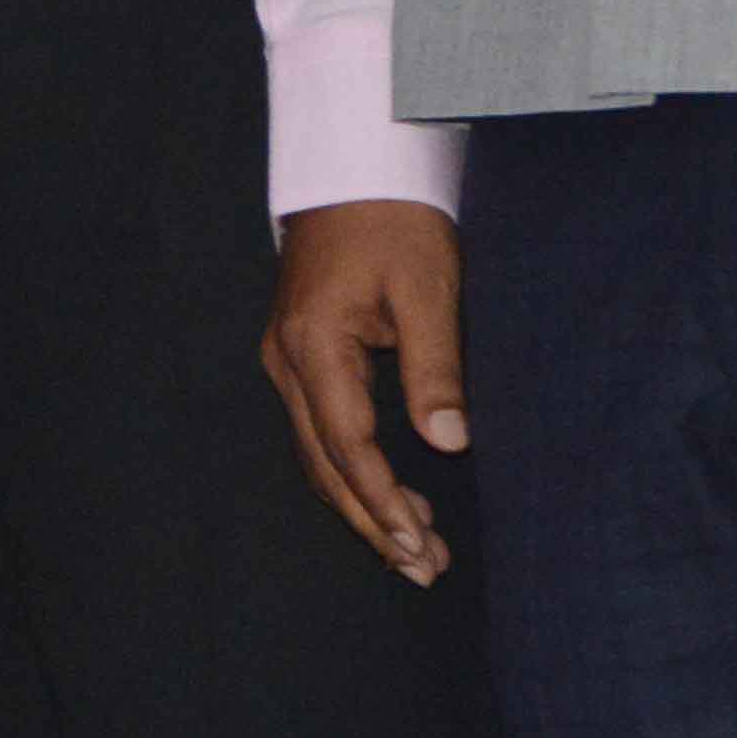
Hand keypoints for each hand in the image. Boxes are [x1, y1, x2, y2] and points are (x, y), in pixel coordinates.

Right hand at [260, 198, 470, 586]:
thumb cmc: (396, 222)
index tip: (420, 544)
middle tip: (425, 569)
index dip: (383, 501)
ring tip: (416, 551)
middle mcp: (287, 360)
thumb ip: (436, 368)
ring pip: (318, 455)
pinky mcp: (300, 356)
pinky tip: (392, 499)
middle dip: (372, 522)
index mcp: (314, 344)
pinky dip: (354, 473)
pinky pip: (321, 432)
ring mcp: (286, 359)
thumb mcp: (429, 288)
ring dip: (363, 505)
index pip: (348, 445)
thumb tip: (449, 444)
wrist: (355, 169)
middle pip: (324, 464)